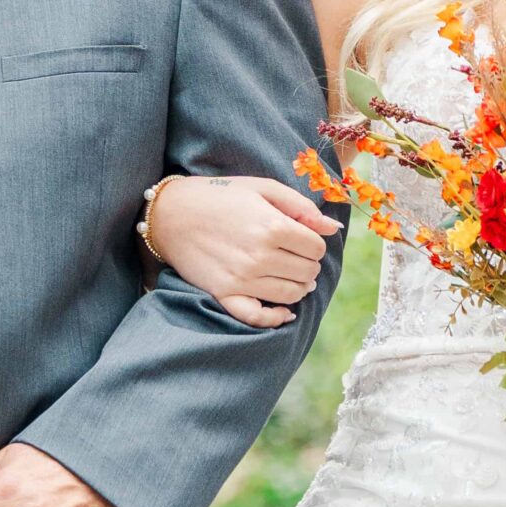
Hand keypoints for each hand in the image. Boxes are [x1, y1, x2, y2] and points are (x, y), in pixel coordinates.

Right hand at [146, 175, 340, 327]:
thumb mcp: (262, 188)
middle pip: (308, 272)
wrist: (171, 213)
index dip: (315, 243)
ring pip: (291, 295)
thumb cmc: (219, 196)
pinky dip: (276, 318)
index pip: (317, 248)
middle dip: (308, 264)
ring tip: (291, 275)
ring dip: (299, 286)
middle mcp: (260, 256)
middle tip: (296, 255)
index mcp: (272, 226)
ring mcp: (241, 279)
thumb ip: (301, 207)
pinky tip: (285, 312)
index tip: (303, 238)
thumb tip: (334, 227)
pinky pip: (258, 317)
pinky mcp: (224, 294)